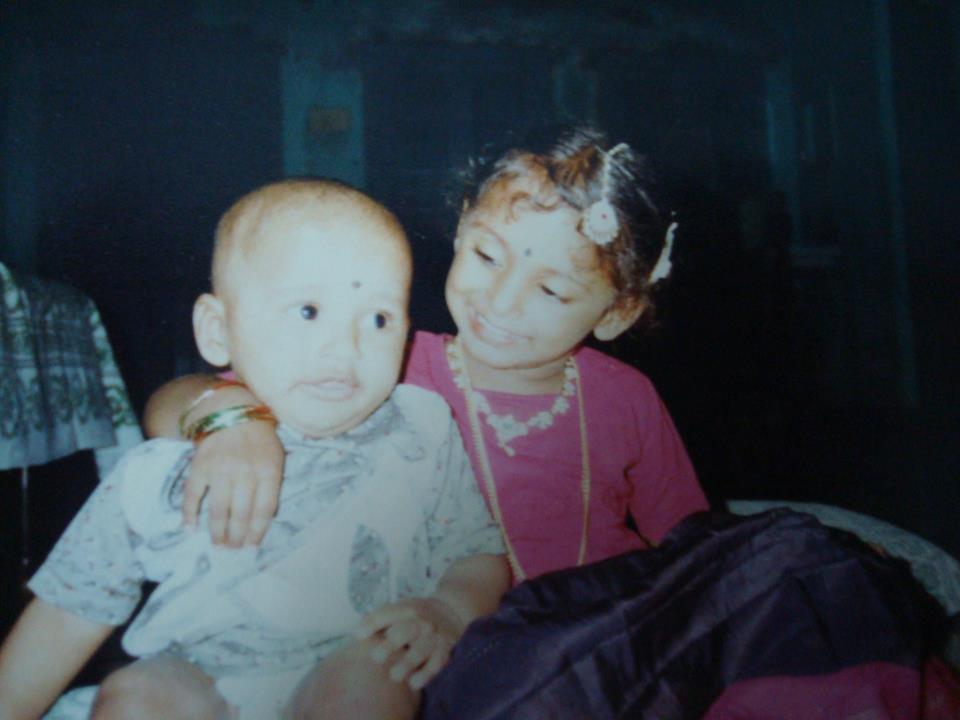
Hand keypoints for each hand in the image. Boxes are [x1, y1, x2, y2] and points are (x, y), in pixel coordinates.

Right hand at [182, 419, 283, 546]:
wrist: (233, 413)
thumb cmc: (259, 441)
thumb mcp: (275, 459)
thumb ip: (271, 486)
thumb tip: (262, 521)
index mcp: (268, 471)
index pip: (264, 510)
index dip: (257, 532)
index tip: (251, 547)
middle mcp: (245, 472)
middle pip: (241, 514)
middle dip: (236, 537)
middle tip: (232, 550)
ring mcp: (220, 469)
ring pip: (218, 510)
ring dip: (217, 532)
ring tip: (217, 545)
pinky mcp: (199, 466)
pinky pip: (193, 495)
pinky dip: (189, 513)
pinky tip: (190, 528)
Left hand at [356, 597, 466, 689]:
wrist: (451, 612)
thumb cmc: (416, 615)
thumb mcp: (401, 608)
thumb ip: (380, 619)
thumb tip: (357, 632)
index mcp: (407, 608)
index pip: (387, 614)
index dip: (372, 623)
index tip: (358, 636)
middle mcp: (422, 621)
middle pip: (406, 631)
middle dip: (391, 644)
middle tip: (376, 657)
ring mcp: (434, 636)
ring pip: (421, 650)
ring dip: (408, 663)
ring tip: (394, 676)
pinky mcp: (445, 650)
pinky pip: (437, 664)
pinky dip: (426, 674)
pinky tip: (413, 683)